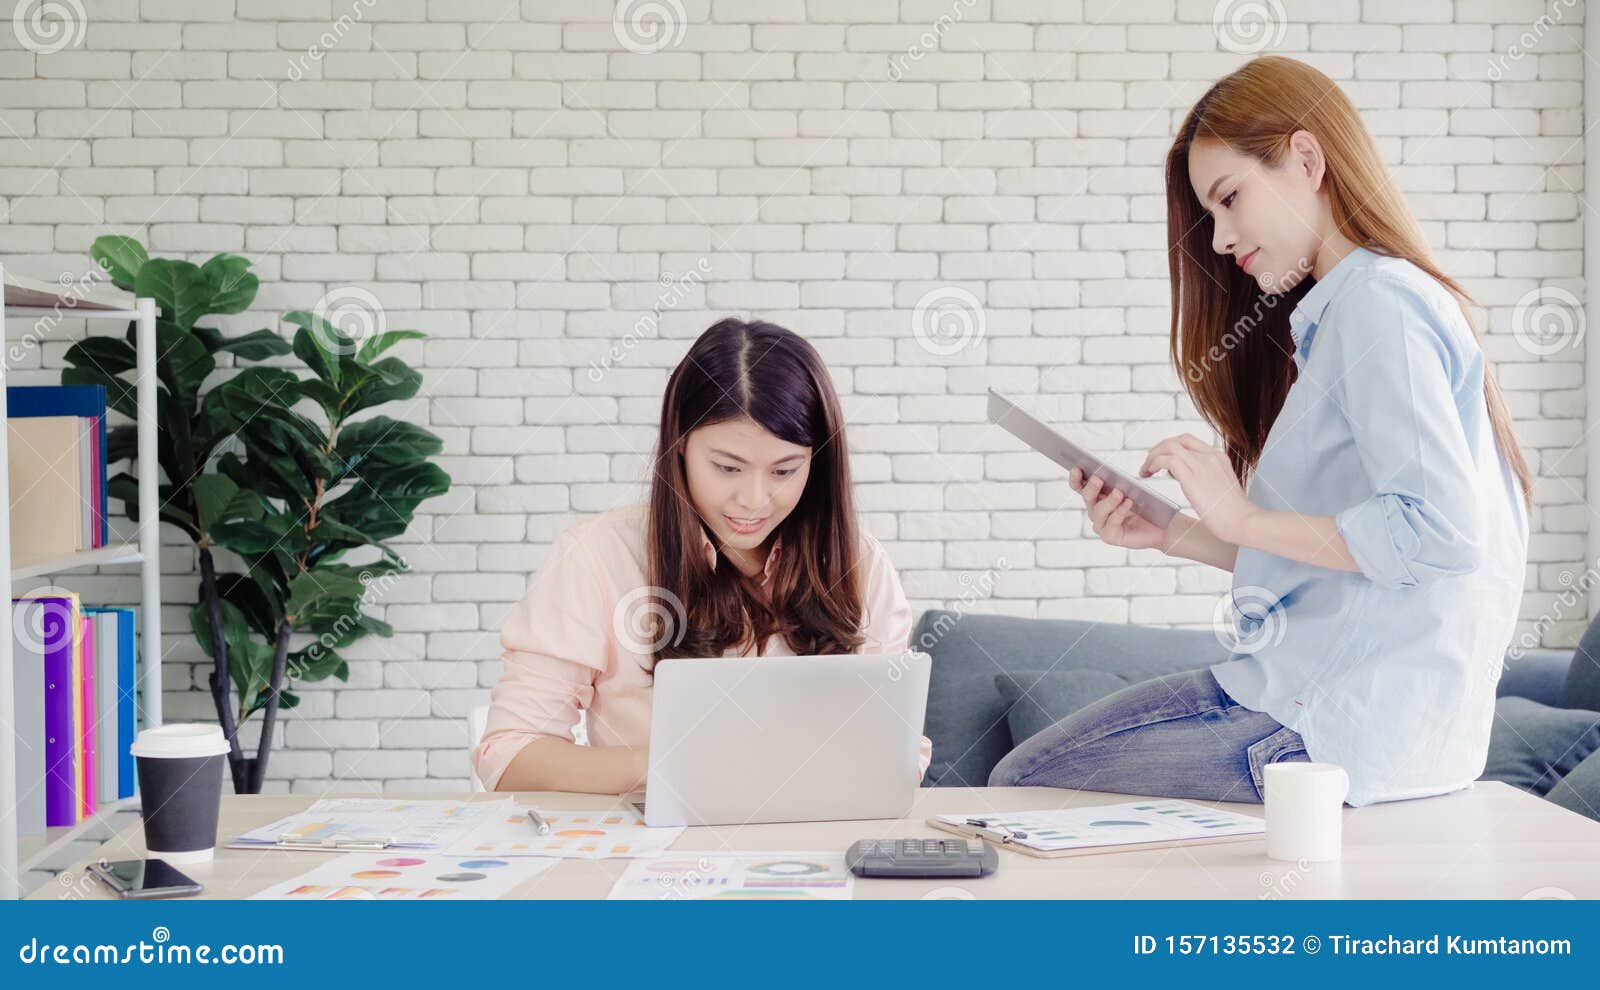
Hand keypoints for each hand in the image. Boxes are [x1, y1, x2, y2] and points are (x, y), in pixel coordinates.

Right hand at [1070, 466, 1170, 551]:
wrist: (1162, 526)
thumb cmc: (1147, 505)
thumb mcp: (1133, 487)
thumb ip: (1120, 480)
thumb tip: (1111, 470)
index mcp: (1097, 496)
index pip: (1080, 486)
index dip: (1076, 478)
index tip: (1077, 467)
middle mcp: (1096, 510)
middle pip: (1087, 497)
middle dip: (1091, 487)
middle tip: (1098, 478)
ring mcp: (1101, 525)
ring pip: (1098, 511)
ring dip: (1108, 501)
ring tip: (1119, 492)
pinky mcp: (1110, 537)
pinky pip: (1110, 525)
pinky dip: (1119, 513)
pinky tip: (1128, 503)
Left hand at [1140, 434, 1257, 544]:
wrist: (1243, 522)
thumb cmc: (1233, 513)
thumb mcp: (1220, 487)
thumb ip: (1206, 477)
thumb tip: (1185, 477)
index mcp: (1219, 457)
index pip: (1189, 441)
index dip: (1171, 447)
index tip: (1162, 460)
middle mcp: (1210, 456)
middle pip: (1177, 440)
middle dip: (1159, 449)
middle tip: (1148, 463)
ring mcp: (1202, 464)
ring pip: (1169, 447)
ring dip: (1152, 456)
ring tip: (1144, 470)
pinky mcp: (1193, 477)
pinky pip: (1166, 461)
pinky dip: (1153, 464)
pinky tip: (1147, 474)